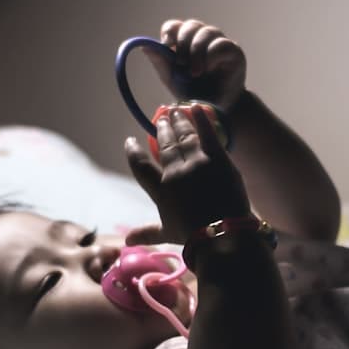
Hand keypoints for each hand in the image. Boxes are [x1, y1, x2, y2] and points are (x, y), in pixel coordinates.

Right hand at [125, 105, 250, 245]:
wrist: (223, 235)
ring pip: (185, 137)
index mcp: (161, 190)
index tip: (130, 142)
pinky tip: (196, 107)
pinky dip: (201, 119)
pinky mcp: (217, 158)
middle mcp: (175, 173)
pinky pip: (208, 134)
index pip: (141, 166)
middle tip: (161, 119)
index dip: (134, 153)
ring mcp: (196, 163)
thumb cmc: (193, 237)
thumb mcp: (167, 234)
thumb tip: (126, 241)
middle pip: (165, 145)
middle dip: (162, 130)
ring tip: (175, 111)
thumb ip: (147, 232)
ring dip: (179, 122)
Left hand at [148, 18, 246, 111]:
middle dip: (183, 43)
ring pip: (207, 32)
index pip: (176, 26)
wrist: (217, 111)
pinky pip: (221, 44)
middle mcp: (204, 39)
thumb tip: (143, 46)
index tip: (167, 46)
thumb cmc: (195, 93)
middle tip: (181, 64)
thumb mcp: (172, 78)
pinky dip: (211, 56)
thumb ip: (160, 62)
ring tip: (195, 73)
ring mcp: (220, 43)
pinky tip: (209, 70)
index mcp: (187, 42)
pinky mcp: (234, 52)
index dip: (170, 32)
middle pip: (191, 25)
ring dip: (197, 51)